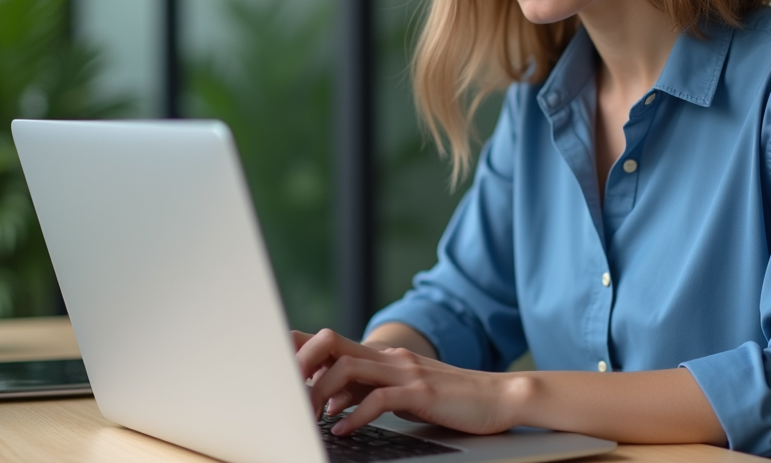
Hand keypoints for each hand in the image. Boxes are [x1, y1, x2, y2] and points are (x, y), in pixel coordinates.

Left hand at [292, 328, 525, 436]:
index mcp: (382, 357)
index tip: (273, 362)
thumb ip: (367, 389)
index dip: (300, 347)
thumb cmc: (448, 399)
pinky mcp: (421, 393)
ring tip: (309, 417)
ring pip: (349, 369)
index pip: (332, 342)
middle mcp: (390, 358)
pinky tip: (344, 429)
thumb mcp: (401, 390)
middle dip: (301, 363)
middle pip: (332, 344)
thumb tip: (327, 400)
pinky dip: (356, 414)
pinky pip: (380, 399)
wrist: (498, 397)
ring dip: (321, 392)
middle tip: (282, 389)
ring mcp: (406, 372)